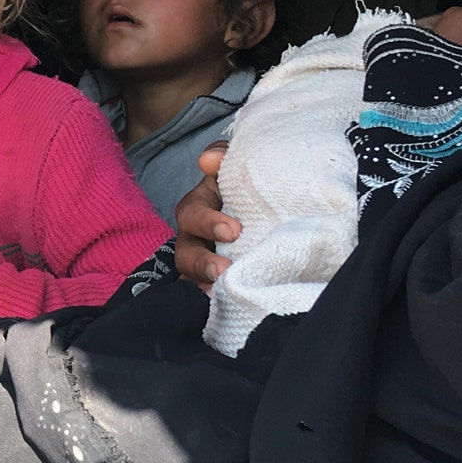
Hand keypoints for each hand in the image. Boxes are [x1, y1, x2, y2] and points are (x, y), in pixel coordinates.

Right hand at [174, 142, 239, 291]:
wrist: (276, 206)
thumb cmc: (249, 184)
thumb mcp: (236, 165)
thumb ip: (223, 157)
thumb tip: (208, 160)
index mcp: (199, 207)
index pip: (191, 214)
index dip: (208, 222)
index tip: (234, 230)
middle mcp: (196, 238)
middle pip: (185, 253)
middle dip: (202, 263)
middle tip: (224, 270)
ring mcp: (204, 262)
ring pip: (192, 278)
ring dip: (206, 285)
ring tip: (224, 290)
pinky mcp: (216, 282)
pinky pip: (207, 296)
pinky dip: (215, 302)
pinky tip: (230, 305)